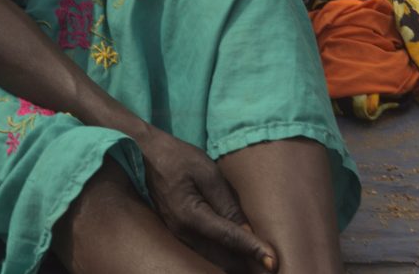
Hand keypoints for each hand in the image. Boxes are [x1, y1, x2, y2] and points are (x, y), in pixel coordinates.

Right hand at [138, 128, 275, 270]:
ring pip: (212, 259)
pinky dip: (222, 256)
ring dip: (235, 262)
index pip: (229, 238)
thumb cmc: (179, 158)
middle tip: (269, 265)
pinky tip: (237, 255)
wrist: (146, 155)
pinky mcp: (178, 233)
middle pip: (221, 257)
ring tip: (257, 263)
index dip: (252, 249)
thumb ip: (227, 203)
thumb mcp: (208, 173)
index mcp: (191, 216)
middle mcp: (183, 233)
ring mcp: (178, 235)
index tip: (272, 261)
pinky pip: (204, 251)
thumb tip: (246, 230)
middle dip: (246, 263)